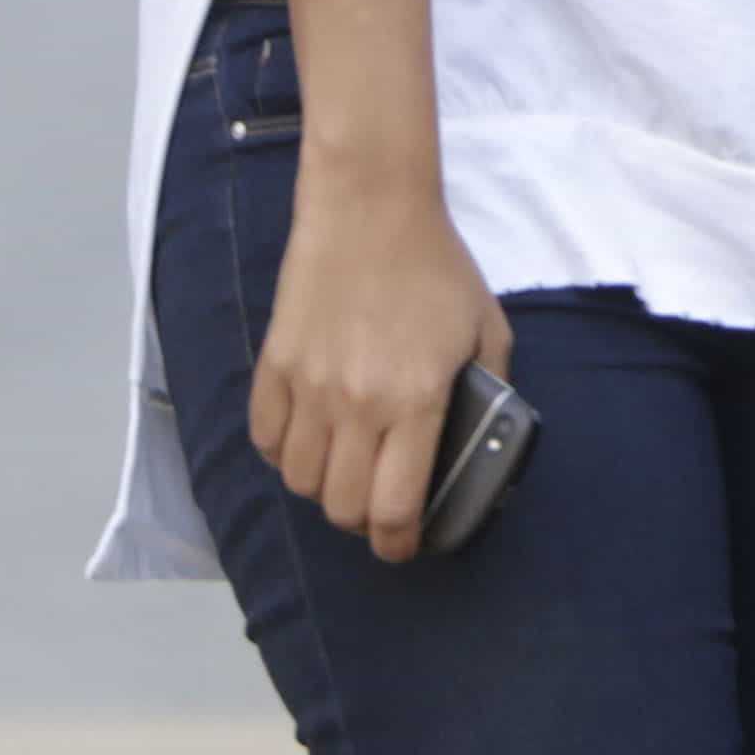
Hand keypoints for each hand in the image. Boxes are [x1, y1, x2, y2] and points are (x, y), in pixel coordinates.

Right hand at [245, 170, 511, 563]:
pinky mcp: (275, 366)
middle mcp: (356, 403)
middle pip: (342, 507)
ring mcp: (309, 386)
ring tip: (347, 471)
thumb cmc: (436, 268)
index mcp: (415, 399)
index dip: (399, 543)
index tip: (406, 545)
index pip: (394, 507)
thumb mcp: (486, 328)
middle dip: (364, 522)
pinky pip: (266, 439)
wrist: (371, 209)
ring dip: (324, 489)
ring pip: (299, 481)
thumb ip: (488, 390)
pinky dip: (284, 454)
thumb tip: (481, 438)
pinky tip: (309, 439)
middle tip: (381, 509)